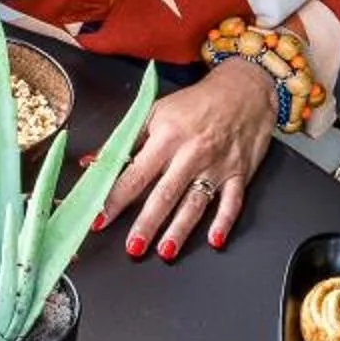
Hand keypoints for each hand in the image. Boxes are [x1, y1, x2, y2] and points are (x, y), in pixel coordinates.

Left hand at [96, 58, 274, 261]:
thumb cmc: (197, 102)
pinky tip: (214, 239)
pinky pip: (233, 201)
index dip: (116, 199)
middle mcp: (192, 153)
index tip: (100, 219)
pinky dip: (225, 221)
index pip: (135, 174)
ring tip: (165, 251)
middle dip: (147, 223)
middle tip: (132, 247)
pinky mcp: (240, 173)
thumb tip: (93, 162)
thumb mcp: (157, 112)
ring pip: (196, 202)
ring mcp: (217, 165)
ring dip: (180, 229)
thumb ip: (126, 140)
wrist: (246, 89)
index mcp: (167, 136)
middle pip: (165, 194)